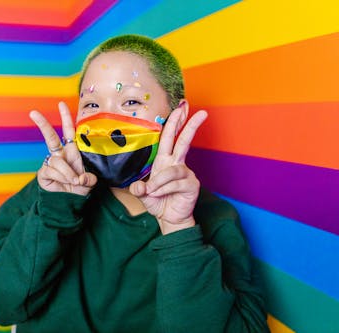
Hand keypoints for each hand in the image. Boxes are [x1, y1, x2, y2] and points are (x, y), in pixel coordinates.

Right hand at [30, 101, 96, 195]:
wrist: (70, 202)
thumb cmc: (80, 188)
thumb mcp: (90, 183)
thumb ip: (88, 179)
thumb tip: (79, 177)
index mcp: (72, 152)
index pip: (68, 132)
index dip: (66, 118)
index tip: (61, 103)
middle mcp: (60, 155)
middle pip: (50, 137)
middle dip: (42, 124)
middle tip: (33, 112)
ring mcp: (51, 163)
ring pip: (57, 161)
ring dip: (68, 172)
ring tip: (74, 182)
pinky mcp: (44, 173)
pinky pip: (52, 171)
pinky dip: (62, 178)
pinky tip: (65, 184)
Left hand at [129, 102, 207, 233]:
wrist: (169, 218)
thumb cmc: (157, 202)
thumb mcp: (142, 195)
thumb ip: (138, 189)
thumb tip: (140, 186)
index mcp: (164, 160)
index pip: (169, 138)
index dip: (174, 122)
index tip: (181, 107)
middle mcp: (176, 163)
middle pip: (183, 140)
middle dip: (189, 125)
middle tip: (200, 112)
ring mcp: (185, 173)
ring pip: (172, 170)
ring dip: (159, 181)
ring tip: (152, 191)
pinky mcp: (191, 184)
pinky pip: (175, 183)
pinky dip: (164, 189)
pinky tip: (159, 194)